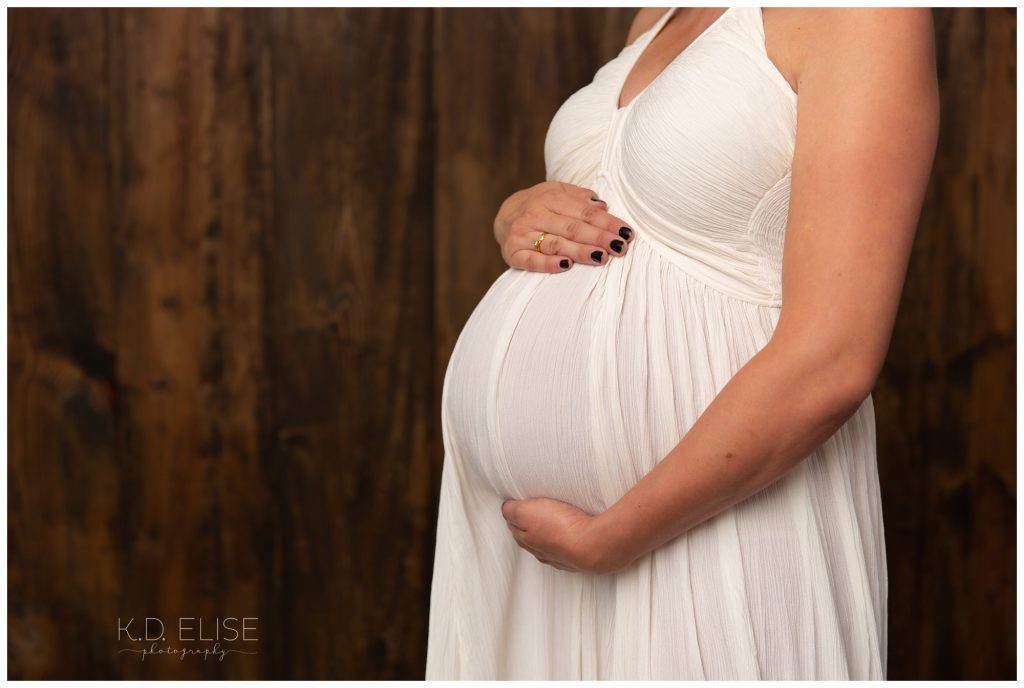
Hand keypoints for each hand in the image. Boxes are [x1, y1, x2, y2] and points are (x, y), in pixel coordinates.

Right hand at [493, 181, 634, 272]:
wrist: (503, 217)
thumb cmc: (539, 205)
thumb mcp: (557, 192)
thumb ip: (580, 198)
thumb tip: (603, 205)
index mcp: (549, 198)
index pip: (584, 212)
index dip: (607, 222)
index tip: (626, 232)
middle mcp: (534, 214)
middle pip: (572, 228)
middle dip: (599, 238)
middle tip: (620, 247)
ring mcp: (522, 234)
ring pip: (555, 244)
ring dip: (580, 251)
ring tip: (601, 256)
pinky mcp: (513, 253)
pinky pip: (532, 261)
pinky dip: (548, 264)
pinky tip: (566, 265)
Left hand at [500, 496, 632, 573]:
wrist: (591, 545)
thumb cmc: (561, 527)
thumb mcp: (526, 511)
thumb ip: (512, 510)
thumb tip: (506, 508)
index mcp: (526, 539)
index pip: (513, 526)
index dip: (514, 513)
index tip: (516, 505)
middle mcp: (541, 551)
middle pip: (529, 537)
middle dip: (527, 525)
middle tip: (530, 511)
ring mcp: (560, 556)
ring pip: (548, 544)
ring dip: (548, 534)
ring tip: (551, 521)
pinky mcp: (578, 557)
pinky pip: (567, 548)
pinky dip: (565, 541)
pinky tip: (570, 535)